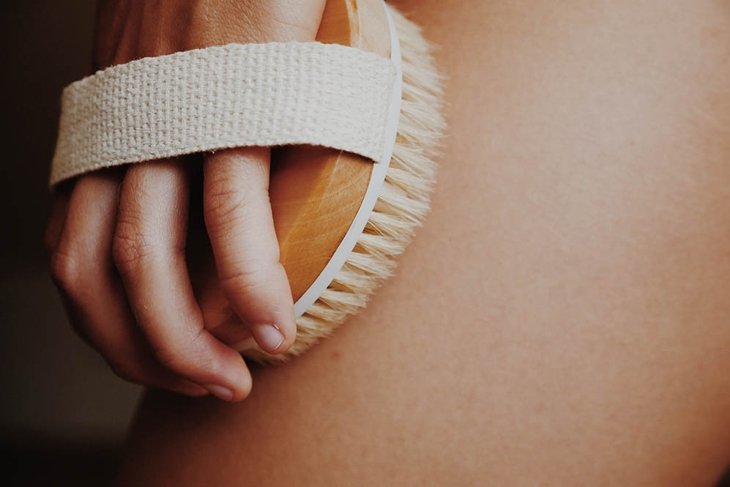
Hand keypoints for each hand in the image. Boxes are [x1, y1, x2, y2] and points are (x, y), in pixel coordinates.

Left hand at [44, 0, 326, 400]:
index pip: (74, 257)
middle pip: (97, 273)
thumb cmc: (217, 7)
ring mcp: (168, 123)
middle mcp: (118, 135)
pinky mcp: (229, 106)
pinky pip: (228, 213)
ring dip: (185, 338)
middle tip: (204, 386)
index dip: (109, 329)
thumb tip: (204, 213)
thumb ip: (165, 147)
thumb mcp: (169, 88)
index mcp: (102, 136)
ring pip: (147, 257)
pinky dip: (247, 282)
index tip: (161, 362)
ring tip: (231, 376)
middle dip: (144, 352)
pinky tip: (272, 324)